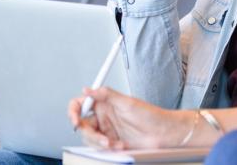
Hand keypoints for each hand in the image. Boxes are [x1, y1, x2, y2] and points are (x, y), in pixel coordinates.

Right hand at [68, 87, 196, 149]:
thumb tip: (88, 89)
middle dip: (90, 134)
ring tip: (114, 143)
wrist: (163, 133)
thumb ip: (106, 95)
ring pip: (89, 138)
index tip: (75, 119)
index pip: (80, 104)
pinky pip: (99, 147)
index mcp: (104, 103)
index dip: (73, 111)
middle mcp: (103, 116)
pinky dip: (107, 148)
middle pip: (82, 125)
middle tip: (102, 138)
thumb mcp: (128, 103)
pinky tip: (119, 146)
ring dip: (100, 142)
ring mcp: (106, 130)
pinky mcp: (111, 142)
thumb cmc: (150, 116)